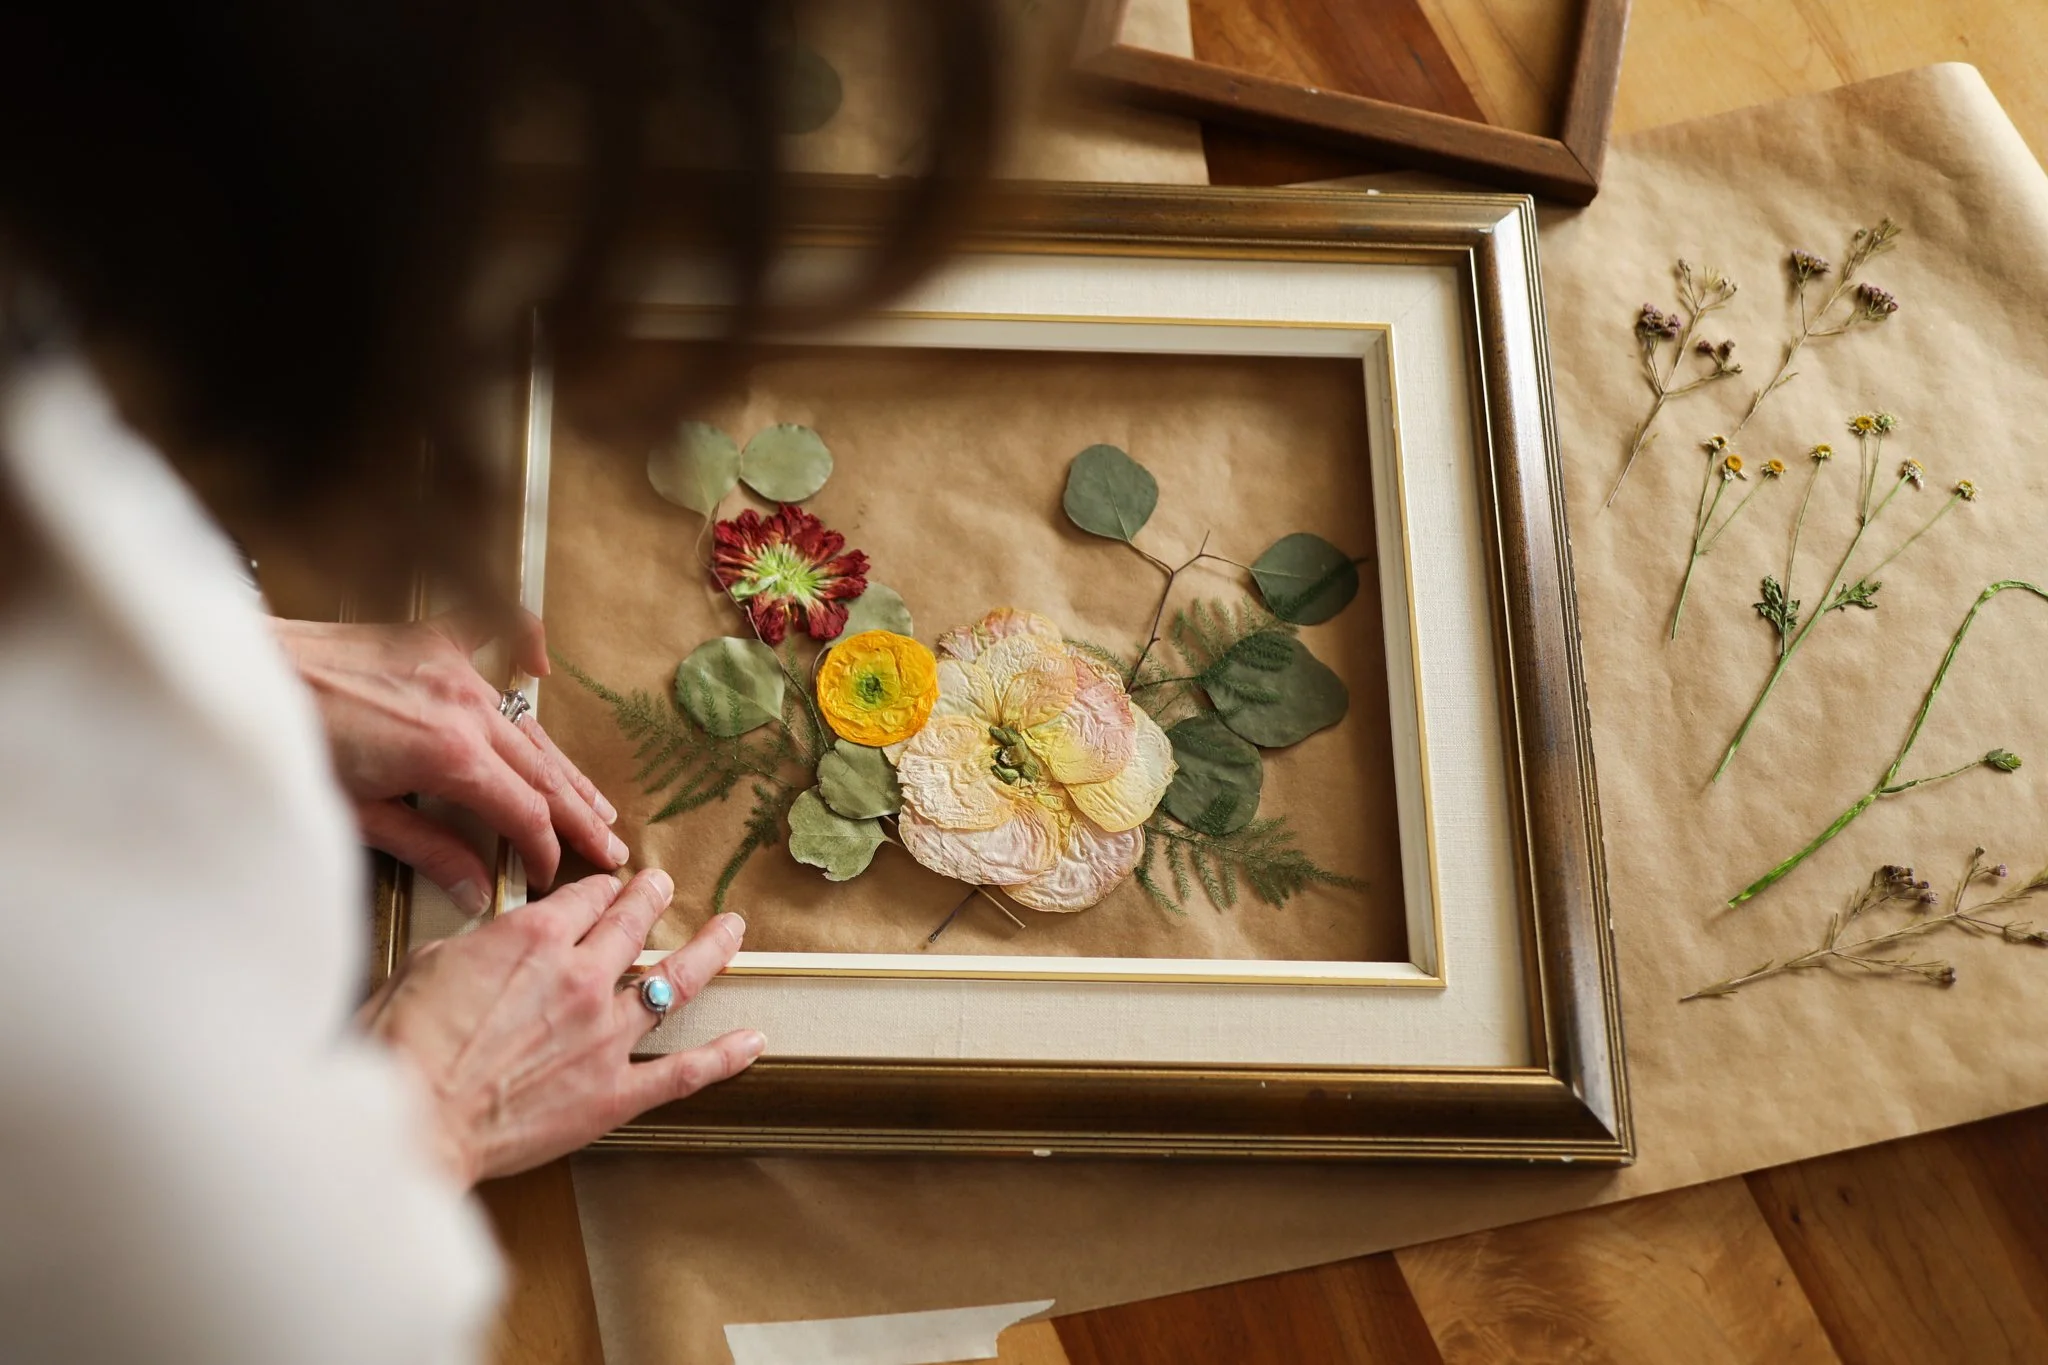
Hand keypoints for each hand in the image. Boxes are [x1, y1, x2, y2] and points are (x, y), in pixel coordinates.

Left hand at [274, 611, 625, 910]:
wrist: (243, 677)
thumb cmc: (290, 749)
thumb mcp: (358, 817)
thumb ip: (427, 849)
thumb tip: (476, 887)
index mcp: (449, 755)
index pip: (524, 812)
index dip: (546, 849)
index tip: (551, 874)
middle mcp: (464, 707)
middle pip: (541, 771)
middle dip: (577, 815)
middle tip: (610, 847)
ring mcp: (452, 668)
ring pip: (527, 725)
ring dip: (561, 764)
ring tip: (595, 797)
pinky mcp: (430, 641)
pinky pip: (494, 634)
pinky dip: (522, 644)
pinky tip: (541, 667)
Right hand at [359, 869, 763, 1183]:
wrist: (411, 1117)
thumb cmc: (404, 1044)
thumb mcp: (427, 966)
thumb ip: (472, 950)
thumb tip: (481, 949)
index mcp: (533, 938)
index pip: (584, 898)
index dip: (599, 888)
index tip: (606, 886)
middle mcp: (581, 977)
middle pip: (634, 925)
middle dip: (653, 898)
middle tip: (665, 885)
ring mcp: (605, 1035)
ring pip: (675, 981)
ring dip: (710, 951)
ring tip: (731, 930)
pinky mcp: (614, 1094)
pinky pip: (683, 1071)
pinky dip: (724, 1056)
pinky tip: (752, 1041)